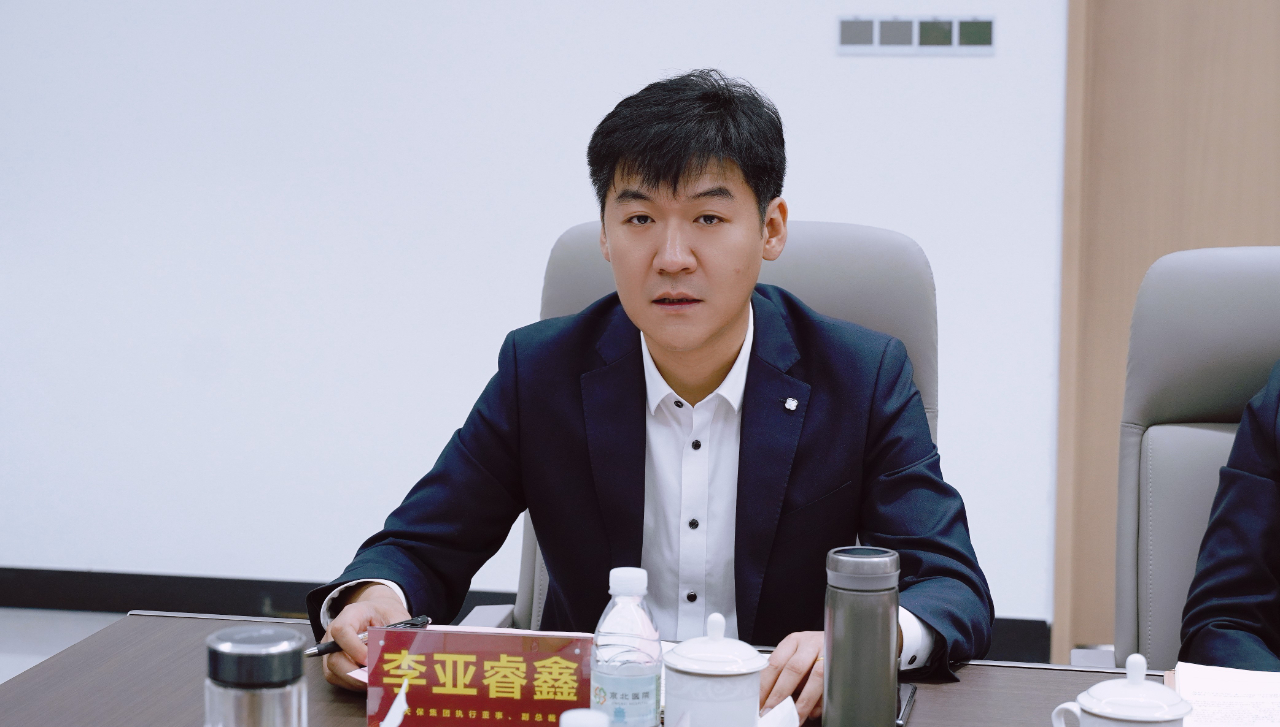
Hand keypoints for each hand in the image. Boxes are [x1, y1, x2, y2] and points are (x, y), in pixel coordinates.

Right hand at [321, 583, 411, 690]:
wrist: (378, 613)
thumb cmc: (386, 615)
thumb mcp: (396, 619)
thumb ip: (398, 636)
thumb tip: (402, 658)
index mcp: (351, 615)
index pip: (342, 631)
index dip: (355, 649)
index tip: (370, 659)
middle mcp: (335, 633)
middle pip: (334, 658)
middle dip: (356, 672)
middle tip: (376, 677)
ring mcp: (331, 649)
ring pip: (334, 672)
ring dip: (356, 680)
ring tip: (375, 679)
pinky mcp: (333, 663)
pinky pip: (337, 678)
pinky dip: (354, 682)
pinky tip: (370, 679)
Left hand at [758, 625, 904, 722]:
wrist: (847, 640)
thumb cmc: (816, 653)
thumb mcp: (796, 657)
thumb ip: (784, 675)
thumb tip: (768, 701)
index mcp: (794, 641)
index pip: (775, 662)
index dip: (766, 685)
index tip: (759, 702)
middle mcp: (811, 643)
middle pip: (794, 669)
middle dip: (781, 694)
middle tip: (772, 712)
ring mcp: (829, 651)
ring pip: (817, 677)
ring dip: (803, 702)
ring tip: (794, 718)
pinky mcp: (843, 663)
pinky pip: (832, 684)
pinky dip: (822, 701)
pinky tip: (813, 712)